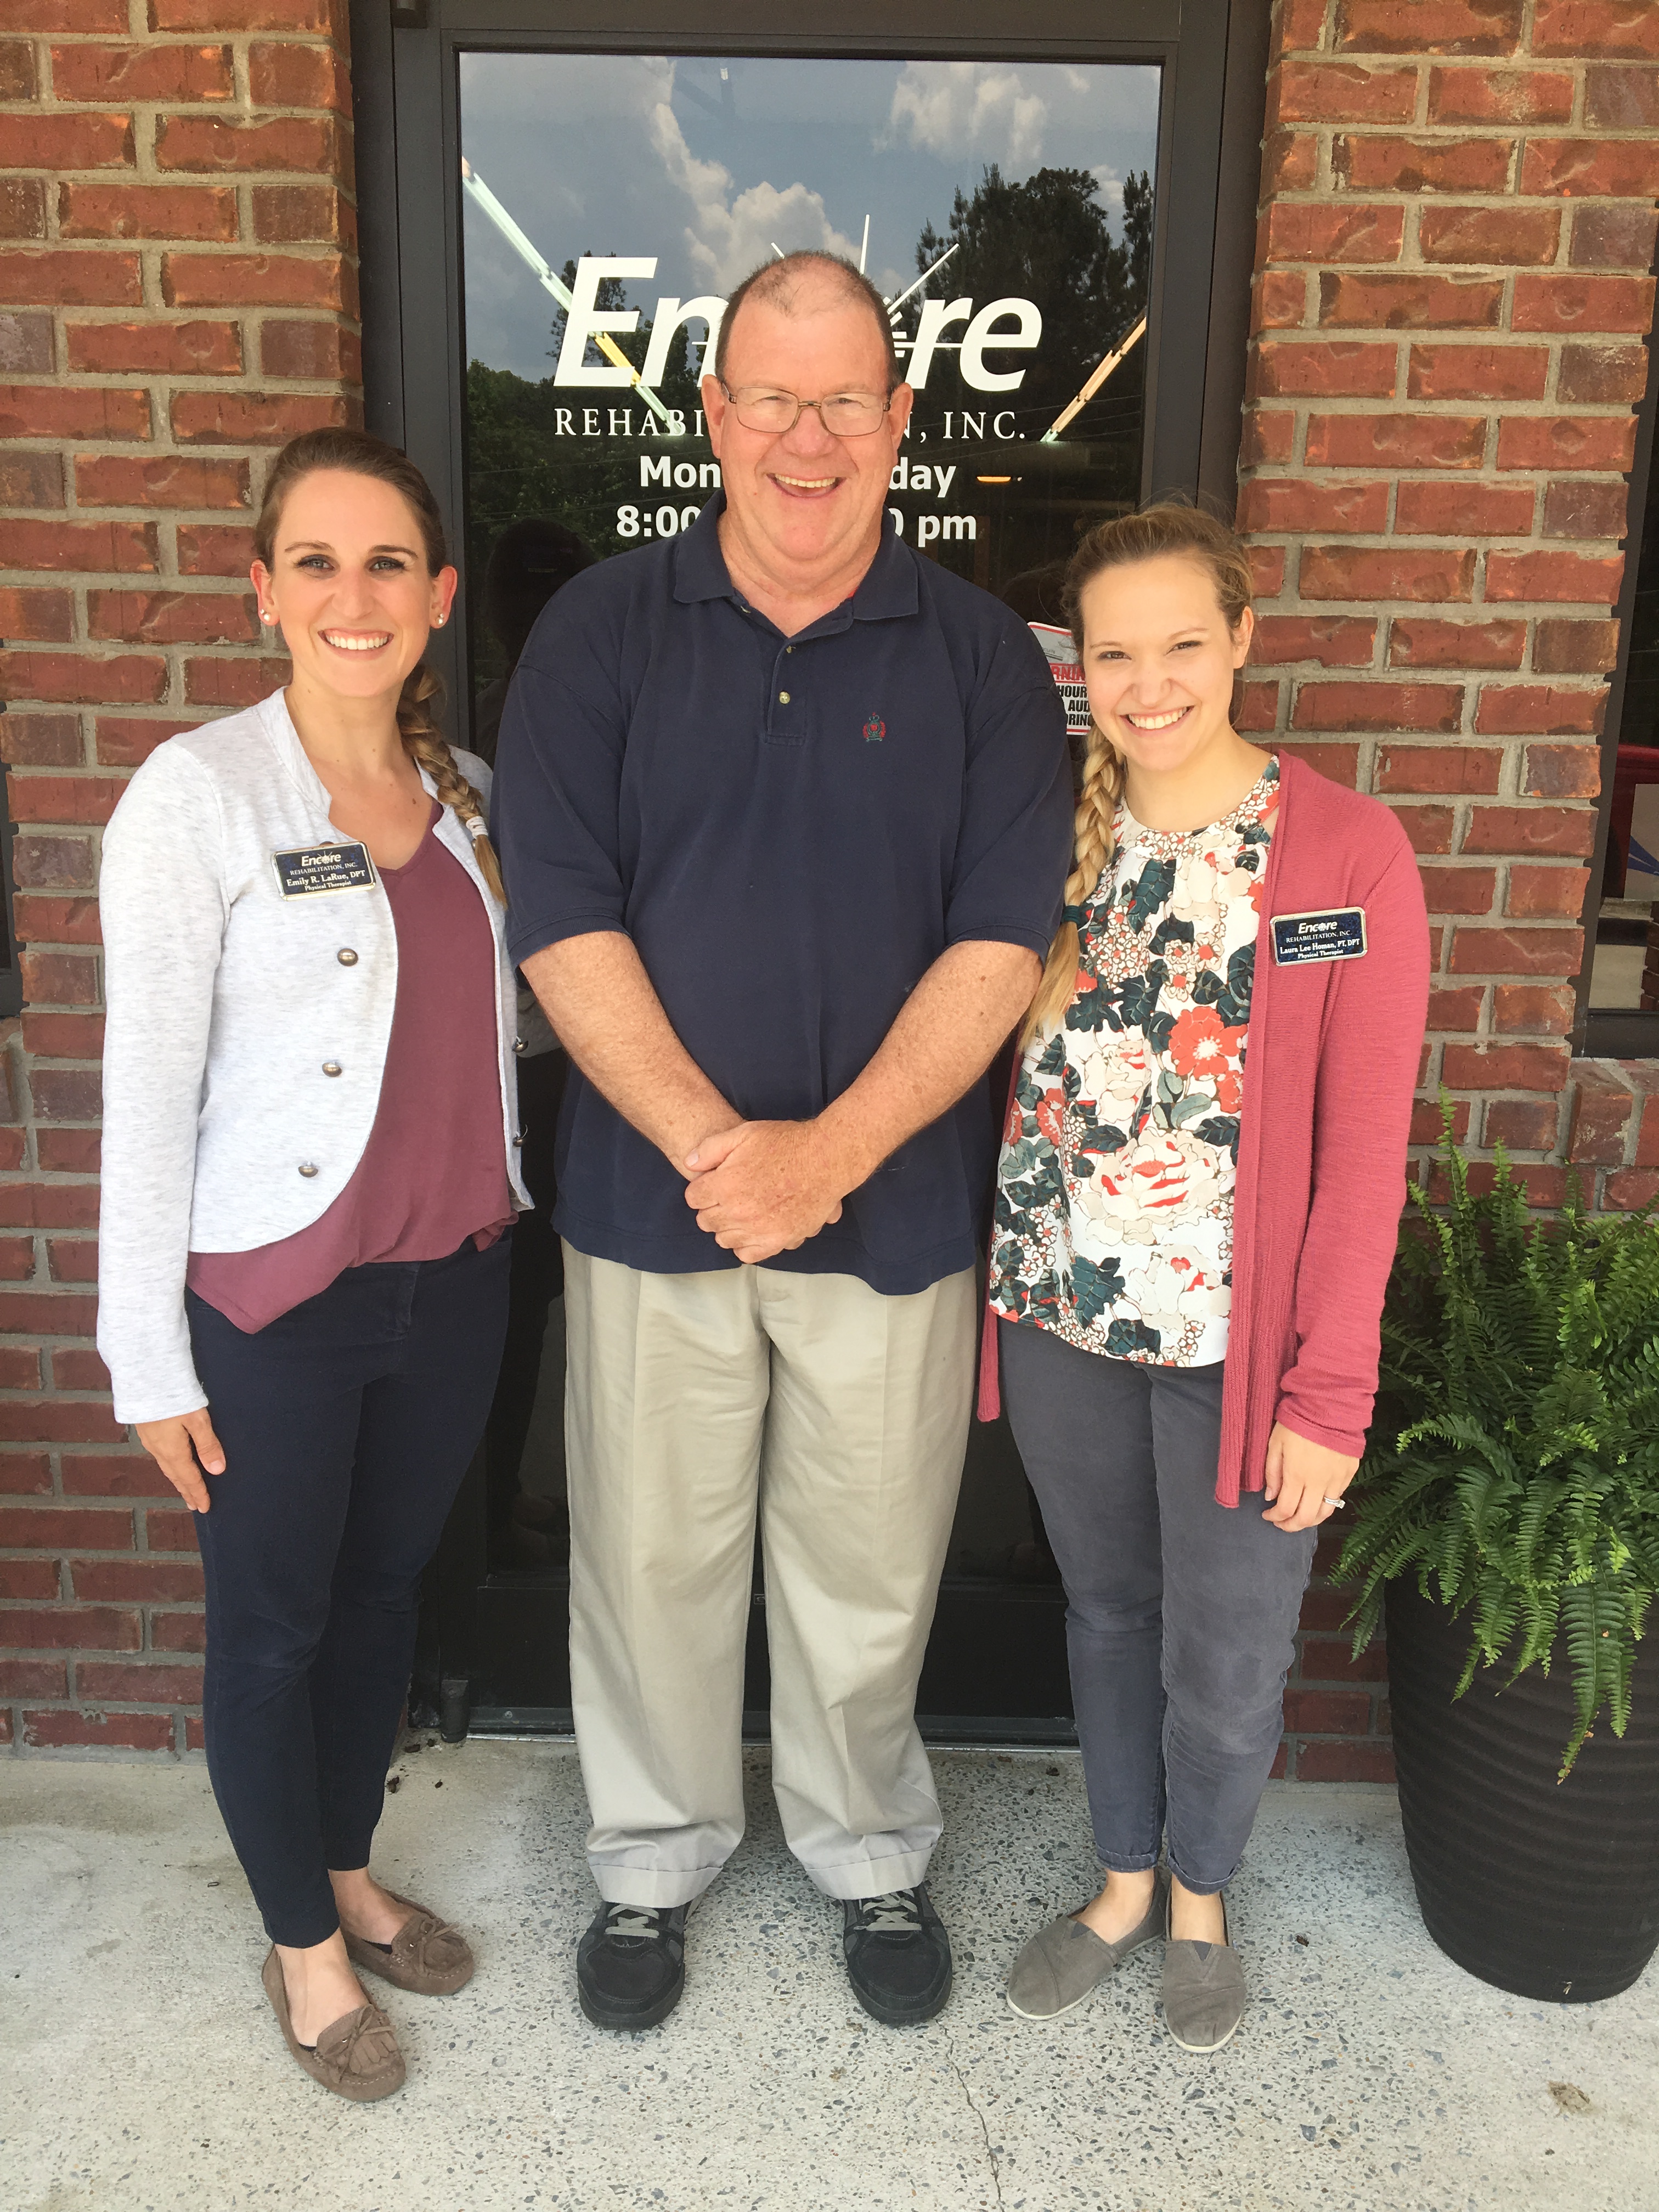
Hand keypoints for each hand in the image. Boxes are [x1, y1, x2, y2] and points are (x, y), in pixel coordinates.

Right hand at [135, 1406, 225, 1512]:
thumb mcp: (197, 1419)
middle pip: (176, 1476)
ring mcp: (150, 1440)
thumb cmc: (173, 1397)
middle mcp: (159, 1450)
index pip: (189, 1478)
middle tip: (195, 1505)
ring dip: (177, 1480)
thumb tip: (217, 1470)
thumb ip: (208, 1445)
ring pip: (166, 1466)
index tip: (205, 1507)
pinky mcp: (146, 1430)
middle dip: (186, 1491)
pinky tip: (172, 1464)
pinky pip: (160, 1456)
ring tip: (185, 1490)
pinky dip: (170, 1467)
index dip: (198, 1492)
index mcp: (173, 1451)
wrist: (144, 1378)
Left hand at [683, 1120, 848, 1261]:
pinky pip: (747, 1254)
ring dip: (727, 1226)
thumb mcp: (744, 1133)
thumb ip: (711, 1149)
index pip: (693, 1198)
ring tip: (741, 1212)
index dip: (702, 1188)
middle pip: (706, 1221)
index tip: (714, 1183)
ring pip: (723, 1239)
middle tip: (728, 1196)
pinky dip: (745, 1245)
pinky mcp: (778, 1241)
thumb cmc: (787, 1143)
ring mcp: (758, 1229)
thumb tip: (689, 1164)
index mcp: (725, 1185)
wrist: (825, 1159)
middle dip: (712, 1207)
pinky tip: (752, 1229)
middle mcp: (738, 1211)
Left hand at [1262, 1421, 1356, 1533]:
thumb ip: (1272, 1473)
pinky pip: (1338, 1498)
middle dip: (1291, 1526)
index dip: (1275, 1518)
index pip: (1286, 1509)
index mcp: (1297, 1475)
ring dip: (1310, 1520)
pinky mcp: (1349, 1473)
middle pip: (1306, 1518)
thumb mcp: (1275, 1444)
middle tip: (1281, 1523)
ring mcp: (1337, 1480)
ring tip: (1299, 1518)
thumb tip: (1271, 1497)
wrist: (1329, 1405)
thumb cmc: (1297, 1422)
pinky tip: (1316, 1501)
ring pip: (1326, 1513)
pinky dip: (1325, 1506)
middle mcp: (1318, 1483)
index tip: (1267, 1515)